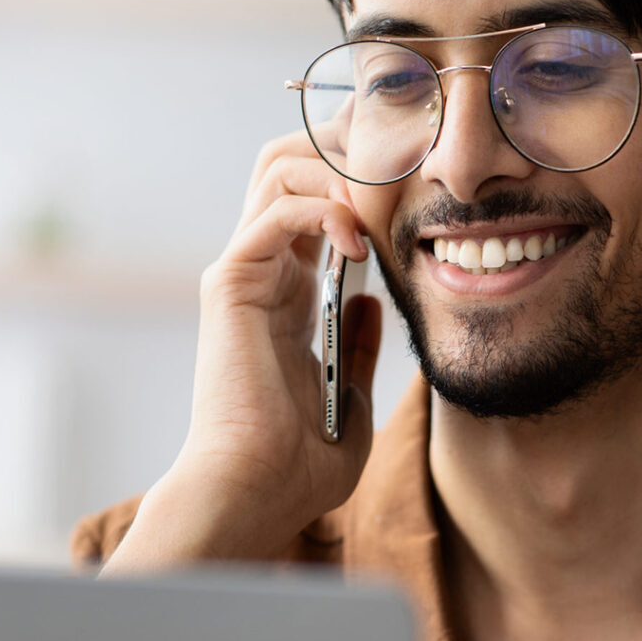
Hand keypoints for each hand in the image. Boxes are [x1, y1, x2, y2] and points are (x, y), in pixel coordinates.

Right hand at [102, 128, 382, 572]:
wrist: (256, 494)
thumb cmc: (298, 467)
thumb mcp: (351, 398)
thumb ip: (359, 346)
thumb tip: (371, 299)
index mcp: (288, 295)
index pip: (317, 199)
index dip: (357, 173)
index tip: (410, 170)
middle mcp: (263, 272)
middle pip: (291, 162)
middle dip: (344, 146)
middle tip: (398, 159)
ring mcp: (244, 272)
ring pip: (277, 168)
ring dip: (336, 169)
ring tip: (377, 201)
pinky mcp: (231, 282)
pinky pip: (275, 211)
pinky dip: (321, 209)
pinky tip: (357, 242)